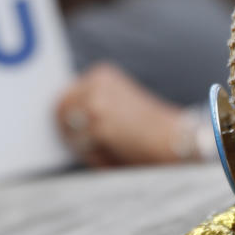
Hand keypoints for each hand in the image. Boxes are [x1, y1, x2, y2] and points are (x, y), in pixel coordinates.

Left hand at [56, 63, 185, 165]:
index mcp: (100, 74)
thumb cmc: (147, 128)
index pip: (64, 96)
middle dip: (72, 133)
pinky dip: (96, 159)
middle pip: (60, 113)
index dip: (66, 119)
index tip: (74, 132)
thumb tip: (58, 119)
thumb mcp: (118, 104)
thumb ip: (90, 106)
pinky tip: (117, 157)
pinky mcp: (99, 128)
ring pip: (70, 134)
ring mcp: (96, 105)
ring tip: (114, 150)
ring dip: (86, 148)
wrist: (177, 139)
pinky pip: (82, 150)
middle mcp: (95, 84)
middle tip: (94, 146)